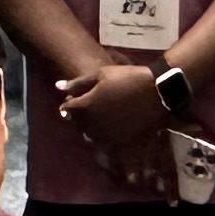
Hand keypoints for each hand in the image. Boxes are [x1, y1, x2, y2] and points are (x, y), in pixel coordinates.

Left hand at [56, 63, 177, 194]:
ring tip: (98, 115)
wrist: (157, 91)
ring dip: (89, 126)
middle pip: (77, 123)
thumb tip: (57, 87)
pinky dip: (104, 134)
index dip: (69, 103)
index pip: (67, 109)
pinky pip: (106, 141)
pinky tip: (111, 123)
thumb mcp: (100, 74)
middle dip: (78, 115)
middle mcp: (93, 123)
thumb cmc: (127, 77)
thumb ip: (77, 83)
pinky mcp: (121, 140)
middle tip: (87, 106)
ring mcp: (108, 134)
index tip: (75, 98)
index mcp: (86, 106)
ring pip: (90, 134)